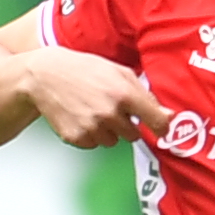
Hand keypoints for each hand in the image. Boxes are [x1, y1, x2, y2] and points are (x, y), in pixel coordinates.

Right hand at [25, 47, 158, 147]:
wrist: (45, 76)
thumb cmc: (86, 70)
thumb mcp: (118, 72)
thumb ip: (145, 95)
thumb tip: (170, 117)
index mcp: (124, 94)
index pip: (157, 122)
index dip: (161, 128)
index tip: (161, 129)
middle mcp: (109, 113)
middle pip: (134, 135)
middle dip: (127, 123)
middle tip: (110, 106)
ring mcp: (91, 127)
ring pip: (113, 141)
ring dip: (108, 130)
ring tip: (92, 109)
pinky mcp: (76, 137)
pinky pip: (94, 144)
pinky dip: (90, 134)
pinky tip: (80, 116)